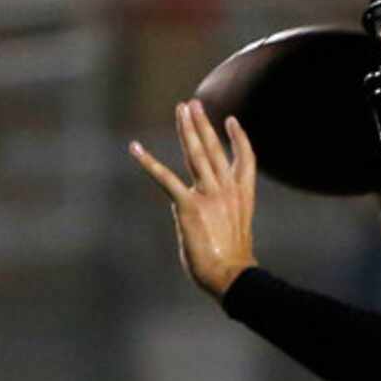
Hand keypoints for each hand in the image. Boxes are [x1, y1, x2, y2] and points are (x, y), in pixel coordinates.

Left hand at [131, 101, 257, 299]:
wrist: (232, 276)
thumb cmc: (233, 262)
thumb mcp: (236, 231)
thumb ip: (222, 215)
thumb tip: (202, 215)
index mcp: (242, 196)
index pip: (245, 160)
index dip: (238, 138)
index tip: (231, 121)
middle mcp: (226, 190)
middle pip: (213, 149)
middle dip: (202, 124)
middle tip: (192, 104)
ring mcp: (208, 196)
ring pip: (195, 154)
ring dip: (186, 129)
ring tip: (181, 109)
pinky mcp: (188, 206)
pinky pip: (165, 178)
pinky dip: (148, 161)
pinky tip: (135, 148)